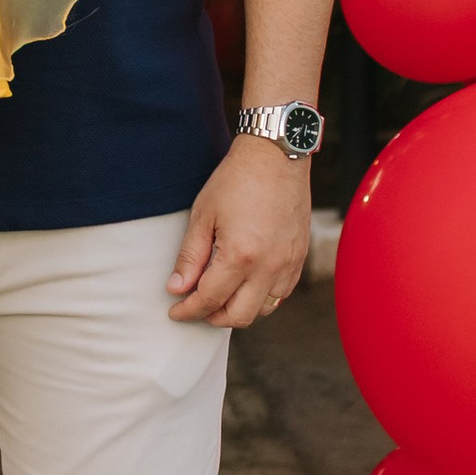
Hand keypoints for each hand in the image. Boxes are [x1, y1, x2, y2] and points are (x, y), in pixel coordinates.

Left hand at [168, 136, 312, 326]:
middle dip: (212, 317)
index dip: (188, 310)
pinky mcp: (299, 258)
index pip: (209, 299)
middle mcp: (268, 266)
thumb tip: (177, 288)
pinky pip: (281, 293)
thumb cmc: (236, 180)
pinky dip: (262, 298)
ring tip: (220, 296)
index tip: (175, 311)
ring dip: (239, 309)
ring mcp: (288, 264)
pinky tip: (246, 284)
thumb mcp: (203, 215)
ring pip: (263, 309)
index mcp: (240, 256)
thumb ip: (190, 257)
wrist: (276, 157)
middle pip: (238, 316)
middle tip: (195, 307)